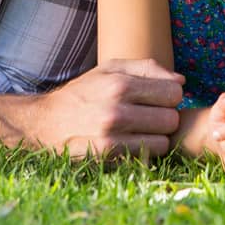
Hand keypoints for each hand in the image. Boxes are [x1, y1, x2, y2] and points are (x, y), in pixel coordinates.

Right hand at [28, 58, 183, 159]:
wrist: (44, 123)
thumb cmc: (83, 93)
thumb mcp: (109, 69)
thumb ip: (146, 68)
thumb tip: (180, 80)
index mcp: (119, 83)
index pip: (174, 93)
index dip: (169, 97)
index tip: (157, 100)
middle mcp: (116, 108)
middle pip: (171, 118)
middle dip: (164, 118)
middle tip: (148, 118)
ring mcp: (111, 135)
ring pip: (163, 141)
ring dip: (156, 138)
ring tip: (140, 131)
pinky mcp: (106, 157)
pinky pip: (147, 156)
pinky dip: (144, 152)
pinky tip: (131, 144)